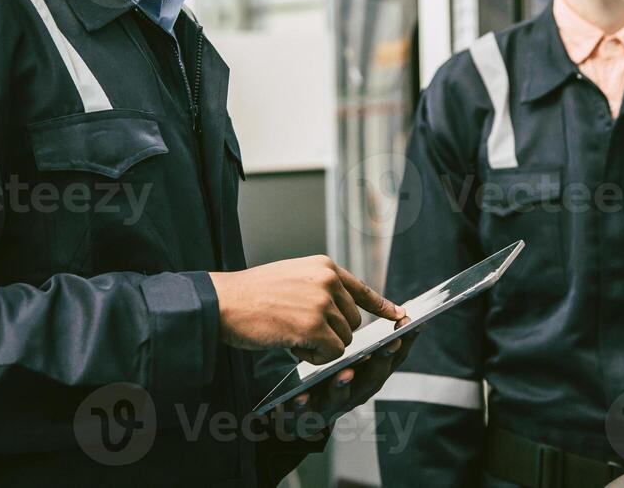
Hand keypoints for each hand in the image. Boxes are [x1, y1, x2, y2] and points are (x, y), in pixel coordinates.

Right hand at [210, 255, 404, 364]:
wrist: (224, 302)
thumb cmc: (253, 294)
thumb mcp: (293, 278)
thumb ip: (320, 288)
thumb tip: (343, 313)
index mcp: (325, 266)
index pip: (362, 288)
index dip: (381, 305)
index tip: (399, 315)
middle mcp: (328, 280)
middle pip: (353, 321)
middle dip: (332, 334)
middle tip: (300, 330)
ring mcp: (322, 302)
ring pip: (344, 339)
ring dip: (321, 347)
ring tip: (291, 334)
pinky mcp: (314, 326)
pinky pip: (332, 353)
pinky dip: (315, 358)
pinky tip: (293, 346)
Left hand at [271, 317, 418, 435]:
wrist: (304, 406)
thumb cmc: (334, 373)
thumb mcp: (355, 354)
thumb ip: (365, 334)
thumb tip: (390, 305)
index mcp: (372, 373)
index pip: (394, 357)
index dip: (406, 341)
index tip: (411, 324)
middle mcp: (359, 389)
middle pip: (375, 377)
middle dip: (383, 360)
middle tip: (389, 344)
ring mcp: (337, 403)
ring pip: (344, 396)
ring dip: (345, 385)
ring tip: (345, 373)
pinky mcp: (312, 413)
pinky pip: (309, 410)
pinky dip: (307, 403)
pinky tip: (300, 397)